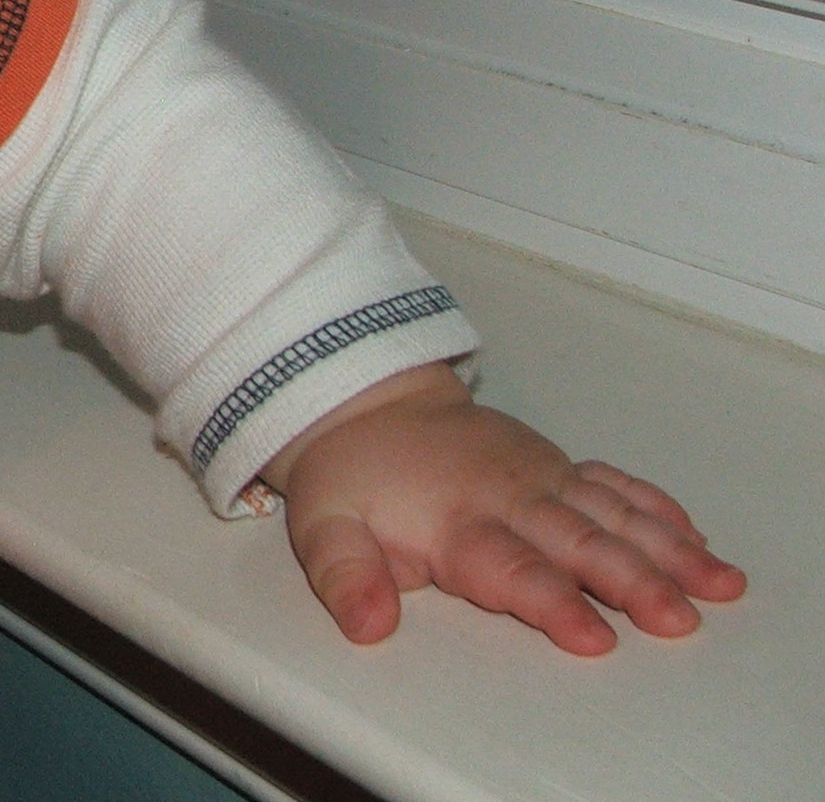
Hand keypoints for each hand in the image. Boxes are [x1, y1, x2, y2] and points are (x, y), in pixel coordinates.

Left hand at [261, 364, 746, 654]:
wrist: (366, 403)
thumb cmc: (352, 477)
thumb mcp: (322, 526)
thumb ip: (345, 577)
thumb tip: (368, 624)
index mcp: (454, 522)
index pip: (510, 570)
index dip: (552, 604)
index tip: (594, 638)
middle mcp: (509, 497)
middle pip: (578, 543)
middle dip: (632, 581)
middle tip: (679, 618)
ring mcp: (540, 477)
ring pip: (612, 514)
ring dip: (666, 550)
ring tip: (719, 583)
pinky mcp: (557, 465)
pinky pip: (615, 484)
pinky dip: (656, 508)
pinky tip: (696, 538)